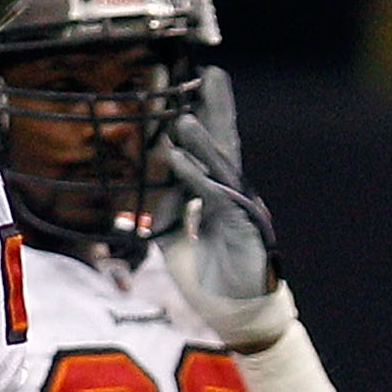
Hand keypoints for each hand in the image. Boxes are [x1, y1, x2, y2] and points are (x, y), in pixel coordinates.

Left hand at [160, 66, 293, 351]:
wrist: (234, 317)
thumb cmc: (209, 281)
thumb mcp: (174, 240)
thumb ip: (165, 210)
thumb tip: (149, 187)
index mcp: (219, 196)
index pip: (209, 150)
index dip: (200, 119)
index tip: (190, 87)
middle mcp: (233, 197)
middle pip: (225, 145)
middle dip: (218, 109)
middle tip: (211, 75)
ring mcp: (241, 212)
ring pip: (221, 168)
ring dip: (201, 141)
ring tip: (184, 115)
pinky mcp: (243, 230)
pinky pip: (217, 198)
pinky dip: (196, 177)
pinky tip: (178, 159)